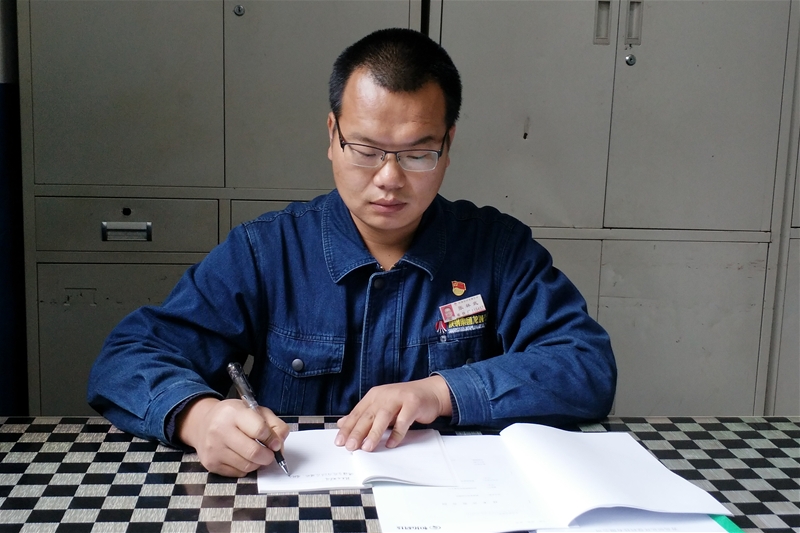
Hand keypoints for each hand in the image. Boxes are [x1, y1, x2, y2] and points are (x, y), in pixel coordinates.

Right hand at [176, 397, 288, 476]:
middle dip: (267, 456)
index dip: (272, 439)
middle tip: (269, 454)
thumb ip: (274, 425)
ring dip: (257, 463)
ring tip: (255, 453)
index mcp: (233, 412)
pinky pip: (238, 473)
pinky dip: (245, 468)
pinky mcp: (211, 464)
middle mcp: (219, 430)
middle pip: (253, 452)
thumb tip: (280, 445)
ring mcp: (213, 449)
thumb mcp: (256, 411)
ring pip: (247, 466)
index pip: (259, 430)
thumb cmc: (234, 417)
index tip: (276, 443)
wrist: (203, 424)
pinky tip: (242, 457)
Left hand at [335, 375, 451, 451]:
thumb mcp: (381, 406)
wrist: (430, 392)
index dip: (348, 427)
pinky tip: (391, 444)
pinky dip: (397, 433)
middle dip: (357, 432)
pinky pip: (403, 420)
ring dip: (374, 433)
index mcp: (374, 396)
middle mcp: (384, 395)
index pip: (357, 413)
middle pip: (368, 415)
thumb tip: (342, 423)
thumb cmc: (404, 401)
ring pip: (383, 417)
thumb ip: (364, 415)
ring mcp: (399, 398)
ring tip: (367, 447)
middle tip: (350, 447)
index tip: (340, 442)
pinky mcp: (413, 403)